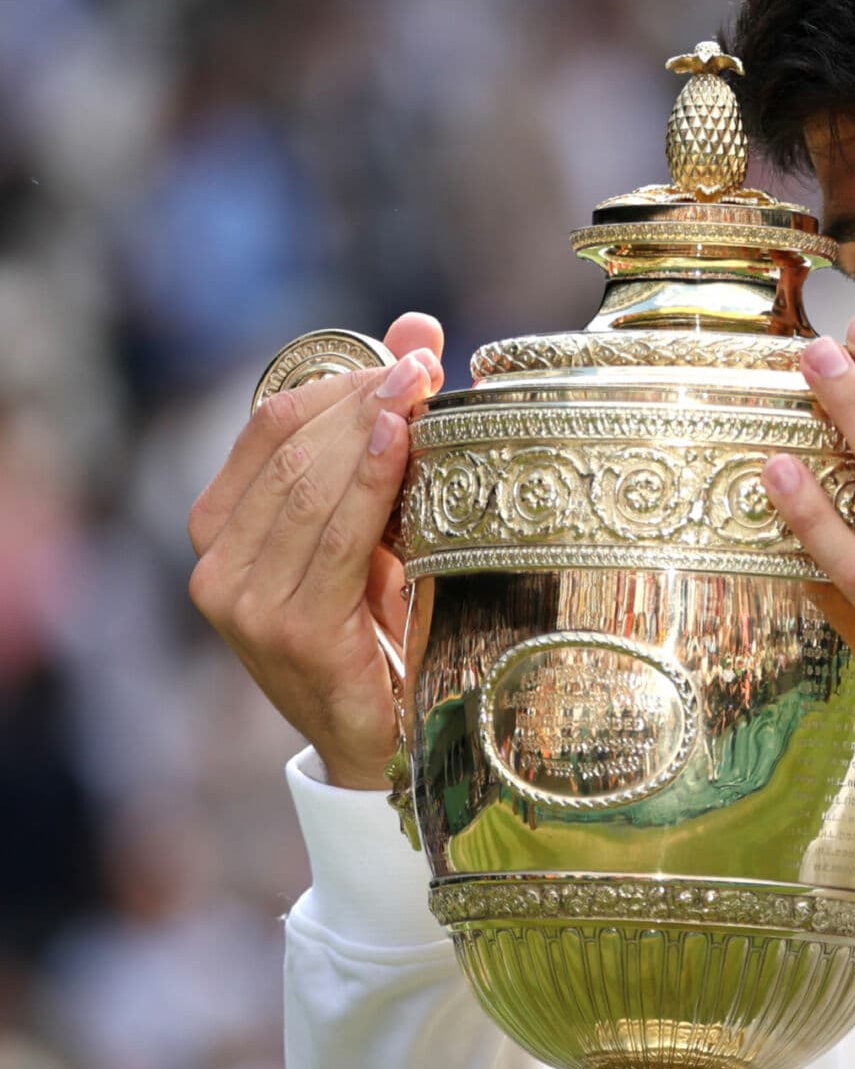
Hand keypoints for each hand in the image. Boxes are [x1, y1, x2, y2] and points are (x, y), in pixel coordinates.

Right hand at [188, 314, 445, 789]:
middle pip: (290, 450)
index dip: (337, 382)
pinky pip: (335, 538)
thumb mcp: (381, 522)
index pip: (269, 426)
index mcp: (223, 528)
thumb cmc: (382, 626)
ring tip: (421, 389)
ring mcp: (246, 601)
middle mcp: (217, 564)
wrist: (382, 740)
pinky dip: (370, 484)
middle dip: (362, 399)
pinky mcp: (289, 630)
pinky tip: (403, 443)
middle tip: (424, 366)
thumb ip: (386, 429)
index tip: (406, 356)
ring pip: (309, 487)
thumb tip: (418, 328)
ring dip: (371, 430)